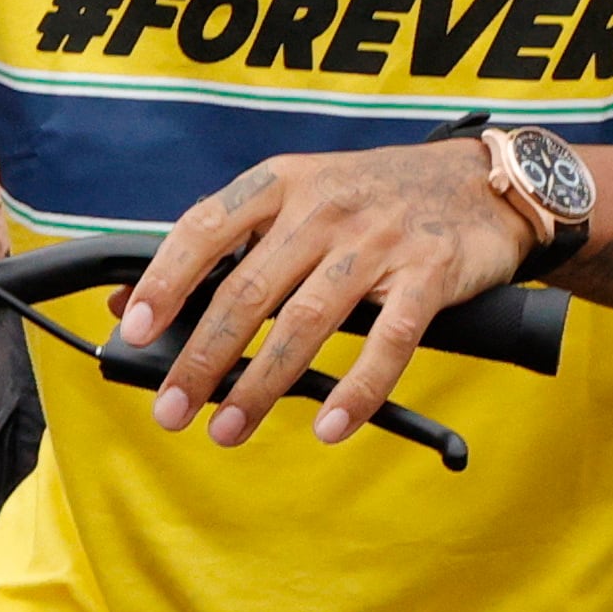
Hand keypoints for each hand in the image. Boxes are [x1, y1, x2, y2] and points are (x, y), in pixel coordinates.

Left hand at [118, 140, 533, 452]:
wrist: (481, 182)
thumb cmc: (373, 198)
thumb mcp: (297, 197)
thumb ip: (226, 245)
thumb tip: (131, 299)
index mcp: (282, 184)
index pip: (206, 228)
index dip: (167, 279)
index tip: (135, 329)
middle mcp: (325, 206)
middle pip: (250, 289)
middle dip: (204, 357)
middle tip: (172, 409)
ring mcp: (379, 238)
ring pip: (308, 321)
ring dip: (262, 384)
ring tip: (228, 429)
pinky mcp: (431, 271)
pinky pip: (389, 341)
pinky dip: (358, 390)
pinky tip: (329, 427)